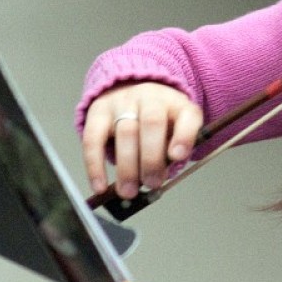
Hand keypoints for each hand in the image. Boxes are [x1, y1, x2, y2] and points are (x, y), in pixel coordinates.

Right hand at [81, 82, 202, 198]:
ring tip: (128, 191)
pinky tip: (100, 185)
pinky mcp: (98, 112)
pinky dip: (95, 165)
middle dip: (152, 159)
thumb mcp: (176, 129)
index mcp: (177, 103)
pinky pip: (93, 139)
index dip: (184, 136)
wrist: (131, 90)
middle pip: (152, 123)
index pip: (188, 115)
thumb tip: (160, 177)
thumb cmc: (159, 120)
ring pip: (125, 132)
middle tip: (151, 183)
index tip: (178, 156)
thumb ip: (173, 151)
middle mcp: (150, 97)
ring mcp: (123, 102)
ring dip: (127, 167)